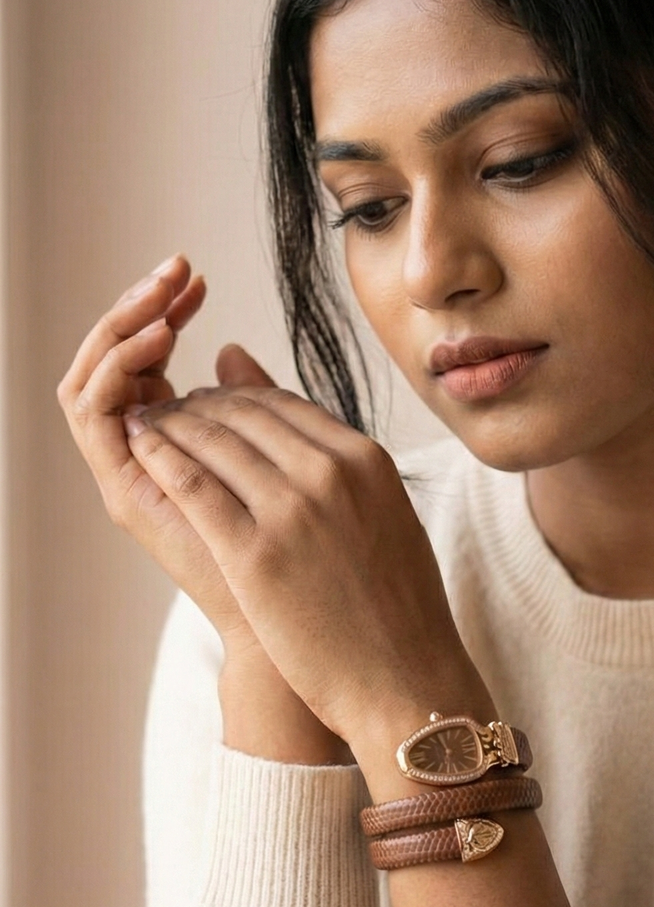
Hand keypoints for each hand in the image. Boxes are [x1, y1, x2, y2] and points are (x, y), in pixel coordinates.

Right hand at [57, 256, 276, 655]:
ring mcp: (130, 474)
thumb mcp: (284, 460)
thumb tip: (231, 350)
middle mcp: (146, 460)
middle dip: (141, 305)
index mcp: (179, 449)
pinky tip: (158, 333)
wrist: (301, 637)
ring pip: (95, 376)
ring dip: (121, 323)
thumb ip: (256, 405)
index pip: (146, 360)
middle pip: (117, 362)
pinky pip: (92, 409)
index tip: (195, 276)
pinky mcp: (123, 490)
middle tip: (175, 269)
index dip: (165, 311)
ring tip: (162, 292)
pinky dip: (117, 364)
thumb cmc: (309, 562)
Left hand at [121, 386, 493, 772]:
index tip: (207, 405)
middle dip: (197, 407)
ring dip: (171, 426)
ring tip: (145, 427)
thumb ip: (342, 467)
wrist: (406, 683)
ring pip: (212, 441)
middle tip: (166, 412)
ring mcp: (293, 512)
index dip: (234, 397)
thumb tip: (329, 435)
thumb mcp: (384, 516)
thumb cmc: (395, 610)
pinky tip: (139, 451)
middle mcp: (331, 473)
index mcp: (367, 460)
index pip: (282, 402)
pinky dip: (159, 459)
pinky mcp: (255, 555)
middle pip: (243, 414)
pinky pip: (193, 486)